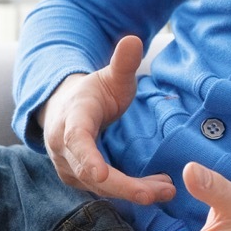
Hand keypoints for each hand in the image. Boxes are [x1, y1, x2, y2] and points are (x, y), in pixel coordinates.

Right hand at [39, 35, 174, 204]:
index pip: (76, 141)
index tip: (101, 173)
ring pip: (99, 186)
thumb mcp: (111, 76)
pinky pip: (103, 189)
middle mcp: (64, 148)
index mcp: (71, 119)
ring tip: (166, 190)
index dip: (88, 158)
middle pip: (91, 173)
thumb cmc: (93, 92)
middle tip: (158, 192)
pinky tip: (156, 189)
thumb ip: (123, 62)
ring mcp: (69, 167)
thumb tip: (134, 38)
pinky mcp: (79, 179)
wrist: (67, 108)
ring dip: (132, 192)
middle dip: (124, 186)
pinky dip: (129, 192)